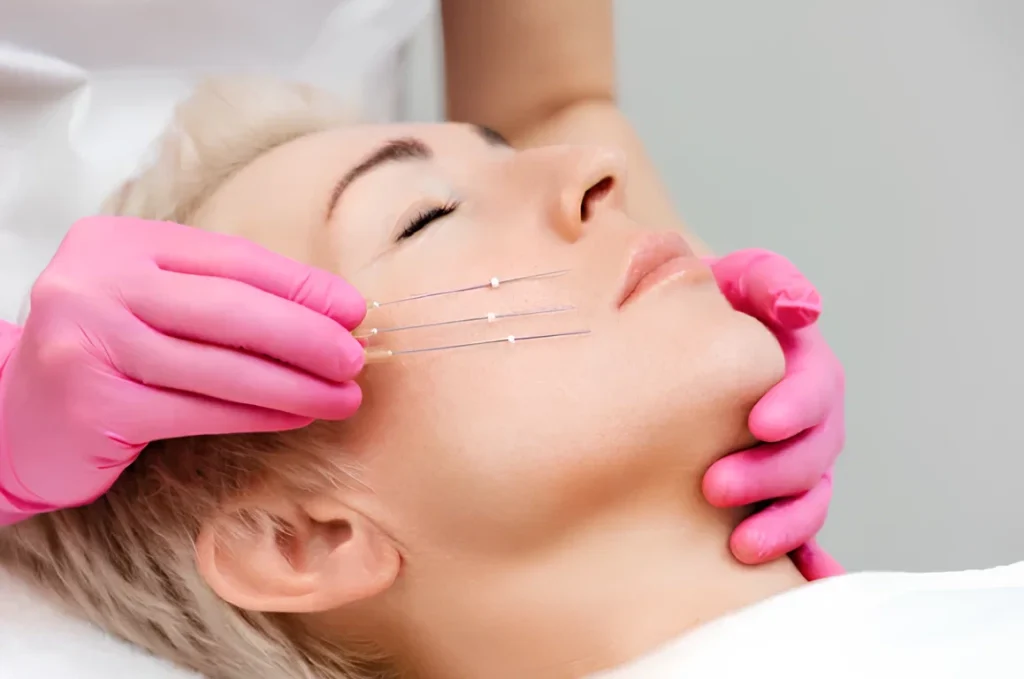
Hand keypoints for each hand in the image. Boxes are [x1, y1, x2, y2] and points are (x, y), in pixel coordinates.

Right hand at [0, 216, 365, 513]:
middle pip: (228, 306)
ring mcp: (87, 341)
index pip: (229, 258)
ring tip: (342, 397)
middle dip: (305, 334)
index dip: (300, 285)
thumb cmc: (105, 354)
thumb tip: (326, 311)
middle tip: (356, 357)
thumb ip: (218, 294)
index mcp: (117, 241)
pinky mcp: (93, 402)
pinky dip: (256, 414)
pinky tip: (295, 416)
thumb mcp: (151, 303)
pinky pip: (197, 410)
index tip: (352, 309)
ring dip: (293, 384)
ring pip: (218, 364)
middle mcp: (94, 282)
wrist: (13, 419)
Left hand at [702, 249, 844, 579]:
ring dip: (783, 525)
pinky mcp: (773, 494)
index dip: (795, 405)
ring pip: (808, 498)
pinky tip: (799, 582)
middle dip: (772, 472)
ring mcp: (792, 458)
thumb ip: (766, 281)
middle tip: (716, 486)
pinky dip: (803, 558)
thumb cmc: (703, 305)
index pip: (816, 385)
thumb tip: (803, 308)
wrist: (672, 337)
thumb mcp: (733, 278)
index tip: (760, 421)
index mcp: (802, 363)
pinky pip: (796, 531)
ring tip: (741, 546)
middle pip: (813, 452)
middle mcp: (806, 416)